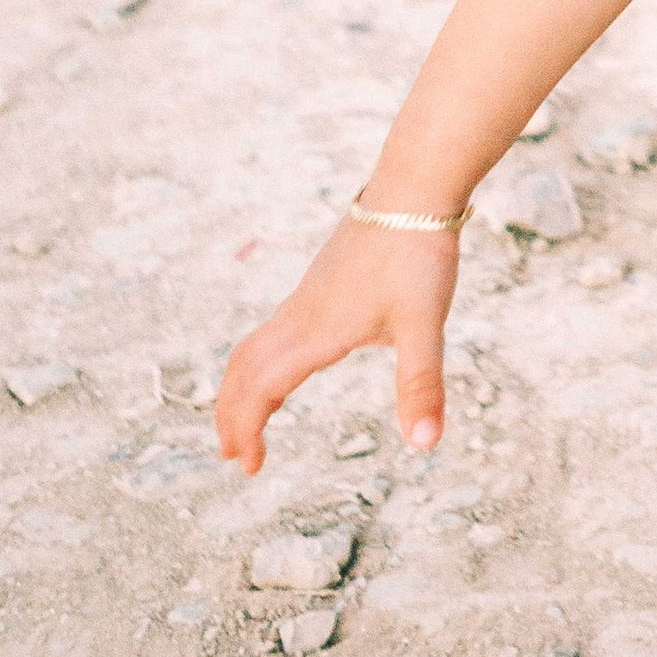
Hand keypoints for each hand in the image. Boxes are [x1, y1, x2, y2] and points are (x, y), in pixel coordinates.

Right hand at [214, 218, 458, 475]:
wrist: (413, 189)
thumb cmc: (417, 254)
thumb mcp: (425, 325)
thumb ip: (421, 385)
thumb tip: (425, 444)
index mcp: (315, 333)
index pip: (261, 390)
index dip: (248, 430)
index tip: (250, 467)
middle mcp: (300, 316)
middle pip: (243, 369)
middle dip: (231, 415)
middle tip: (233, 455)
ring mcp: (307, 297)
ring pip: (253, 346)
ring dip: (241, 386)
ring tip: (248, 420)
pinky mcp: (320, 283)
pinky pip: (273, 329)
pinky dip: (261, 360)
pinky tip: (287, 365)